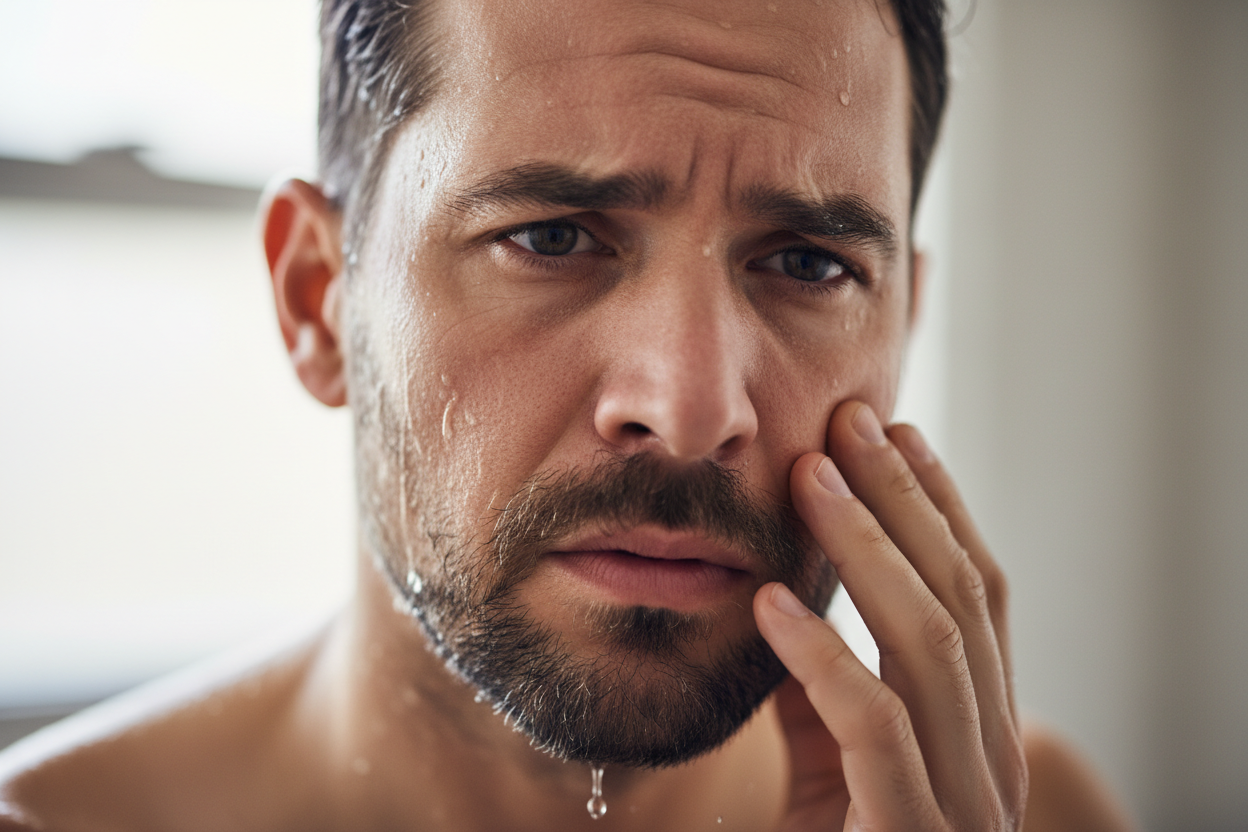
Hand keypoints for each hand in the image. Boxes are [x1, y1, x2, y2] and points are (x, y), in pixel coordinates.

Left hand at [754, 400, 1025, 830]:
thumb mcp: (824, 770)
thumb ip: (817, 698)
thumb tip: (787, 609)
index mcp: (978, 734)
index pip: (977, 597)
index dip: (941, 509)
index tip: (894, 433)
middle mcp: (989, 762)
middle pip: (961, 601)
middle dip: (907, 502)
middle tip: (853, 419)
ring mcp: (961, 806)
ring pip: (931, 648)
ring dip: (869, 551)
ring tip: (811, 477)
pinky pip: (871, 731)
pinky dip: (822, 658)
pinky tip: (769, 603)